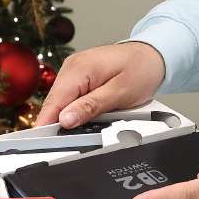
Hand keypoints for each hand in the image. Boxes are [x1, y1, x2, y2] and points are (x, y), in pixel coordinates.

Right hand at [35, 41, 165, 127]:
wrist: (153, 55)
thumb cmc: (142, 69)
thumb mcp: (119, 93)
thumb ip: (90, 106)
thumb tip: (65, 120)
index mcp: (78, 69)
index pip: (53, 102)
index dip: (47, 125)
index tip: (45, 144)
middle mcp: (72, 67)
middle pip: (55, 103)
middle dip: (62, 122)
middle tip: (76, 139)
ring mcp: (75, 70)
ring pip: (63, 101)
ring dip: (71, 115)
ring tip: (92, 122)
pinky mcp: (80, 76)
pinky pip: (72, 97)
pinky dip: (78, 108)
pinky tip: (90, 113)